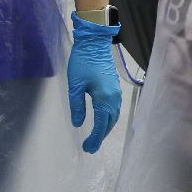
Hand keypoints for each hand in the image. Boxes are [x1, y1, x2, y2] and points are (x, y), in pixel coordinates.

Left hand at [67, 14, 121, 152]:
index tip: (87, 148)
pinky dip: (109, 119)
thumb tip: (78, 123)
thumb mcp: (75, 85)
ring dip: (106, 128)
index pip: (101, 125)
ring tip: (95, 137)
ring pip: (114, 117)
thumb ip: (77, 105)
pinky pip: (114, 109)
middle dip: (100, 136)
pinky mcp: (115, 88)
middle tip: (90, 146)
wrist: (95, 43)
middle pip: (109, 123)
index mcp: (104, 99)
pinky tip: (102, 120)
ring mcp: (117, 93)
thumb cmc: (83, 62)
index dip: (95, 139)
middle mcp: (114, 99)